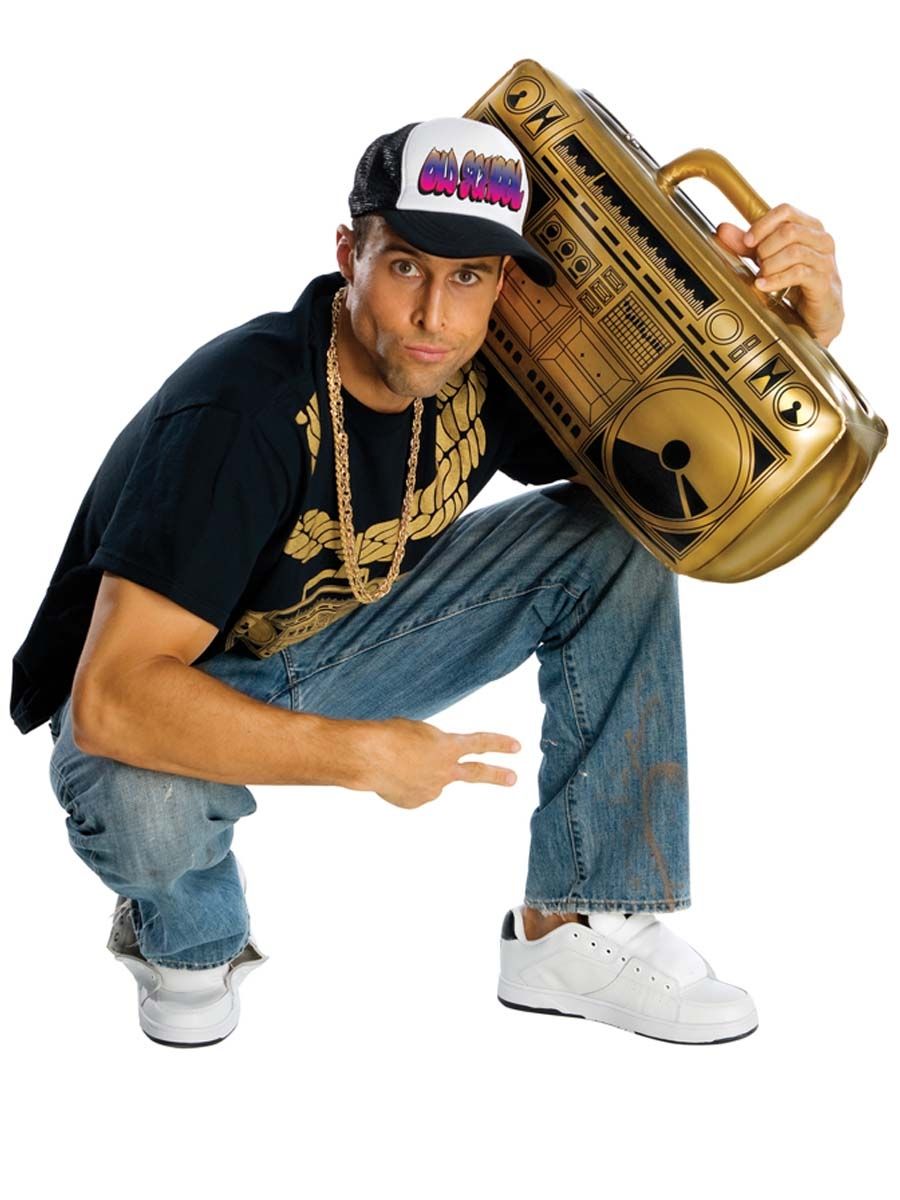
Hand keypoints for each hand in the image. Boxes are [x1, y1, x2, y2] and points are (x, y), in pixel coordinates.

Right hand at [359, 716, 520, 809]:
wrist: (370, 757)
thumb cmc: (390, 736)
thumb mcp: (418, 733)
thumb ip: (432, 748)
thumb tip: (430, 768)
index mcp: (448, 746)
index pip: (480, 743)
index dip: (499, 743)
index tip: (517, 746)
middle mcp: (446, 770)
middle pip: (476, 773)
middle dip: (497, 775)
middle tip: (513, 778)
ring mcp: (433, 789)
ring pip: (429, 779)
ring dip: (414, 771)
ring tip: (395, 763)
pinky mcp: (416, 802)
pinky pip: (412, 791)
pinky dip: (401, 784)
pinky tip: (390, 777)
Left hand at [714, 203, 843, 346]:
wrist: (817, 315)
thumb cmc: (795, 284)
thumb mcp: (768, 260)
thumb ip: (748, 246)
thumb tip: (723, 229)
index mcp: (810, 227)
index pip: (786, 211)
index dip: (762, 224)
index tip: (747, 242)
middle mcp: (822, 240)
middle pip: (789, 230)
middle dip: (765, 248)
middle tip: (757, 264)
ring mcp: (826, 261)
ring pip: (794, 251)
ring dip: (770, 265)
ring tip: (761, 276)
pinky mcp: (824, 281)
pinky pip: (798, 273)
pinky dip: (776, 279)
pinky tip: (763, 285)